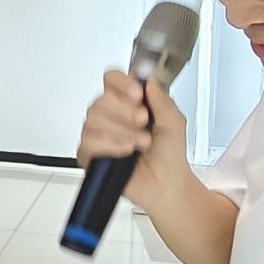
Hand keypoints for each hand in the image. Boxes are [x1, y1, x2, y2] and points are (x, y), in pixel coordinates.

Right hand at [76, 72, 191, 213]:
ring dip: (122, 131)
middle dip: (125, 112)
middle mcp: (110, 115)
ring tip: (140, 143)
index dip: (121, 83)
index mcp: (128, 102)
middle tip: (143, 122)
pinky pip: (89, 142)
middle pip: (101, 99)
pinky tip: (126, 150)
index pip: (112, 79)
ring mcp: (98, 134)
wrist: (166, 184)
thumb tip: (148, 82)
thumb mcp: (174, 121)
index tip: (137, 94)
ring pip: (94, 120)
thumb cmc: (169, 155)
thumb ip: (161, 99)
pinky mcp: (90, 155)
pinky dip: (111, 145)